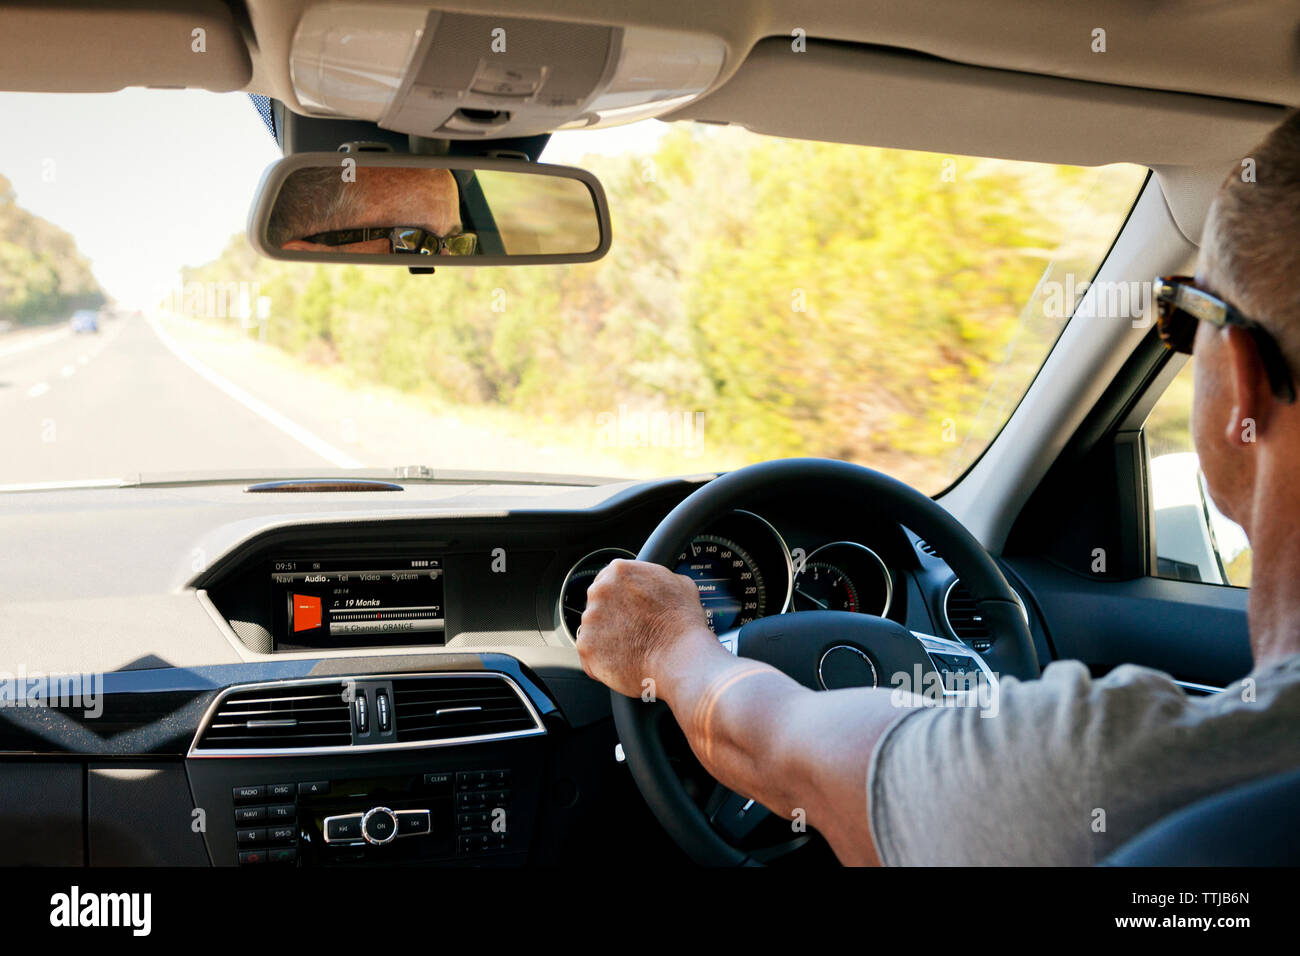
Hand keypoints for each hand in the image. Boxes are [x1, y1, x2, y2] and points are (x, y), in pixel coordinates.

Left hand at [576, 559, 715, 698]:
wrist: (680, 658)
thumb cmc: (683, 624)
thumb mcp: (680, 584)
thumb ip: (657, 579)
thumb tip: (657, 585)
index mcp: (620, 571)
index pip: (607, 578)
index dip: (618, 595)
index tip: (625, 607)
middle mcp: (600, 591)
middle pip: (597, 602)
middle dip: (611, 616)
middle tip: (632, 630)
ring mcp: (590, 619)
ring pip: (593, 629)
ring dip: (606, 638)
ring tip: (632, 649)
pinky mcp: (585, 646)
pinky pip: (589, 654)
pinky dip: (602, 661)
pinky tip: (624, 662)